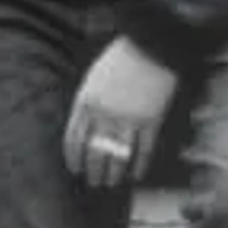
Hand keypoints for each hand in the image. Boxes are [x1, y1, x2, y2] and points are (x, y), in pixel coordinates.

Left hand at [62, 36, 176, 188]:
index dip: (74, 158)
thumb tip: (86, 123)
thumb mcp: (94, 76)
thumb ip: (88, 100)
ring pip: (117, 156)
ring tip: (112, 182)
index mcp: (86, 103)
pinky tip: (136, 174)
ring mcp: (128, 120)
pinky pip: (143, 151)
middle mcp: (104, 116)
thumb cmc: (122, 55)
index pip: (74, 140)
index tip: (76, 169)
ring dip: (113, 173)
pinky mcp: (151, 121)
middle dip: (93, 171)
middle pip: (94, 152)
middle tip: (94, 181)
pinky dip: (139, 165)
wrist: (153, 45)